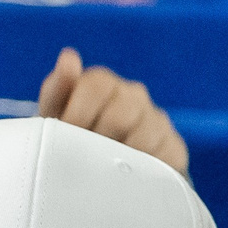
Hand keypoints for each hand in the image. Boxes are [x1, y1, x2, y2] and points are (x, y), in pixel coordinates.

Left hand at [37, 48, 188, 176]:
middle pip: (120, 115)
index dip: (78, 115)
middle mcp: (132, 94)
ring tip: (104, 165)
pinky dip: (144, 168)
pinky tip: (128, 172)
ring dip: (119, 156)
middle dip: (98, 139)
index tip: (66, 135)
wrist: (99, 164)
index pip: (96, 85)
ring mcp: (155, 119)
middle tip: (85, 154)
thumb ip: (57, 87)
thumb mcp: (55, 114)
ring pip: (143, 136)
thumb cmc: (73, 134)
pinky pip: (163, 155)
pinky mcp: (173, 145)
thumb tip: (69, 56)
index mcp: (101, 81)